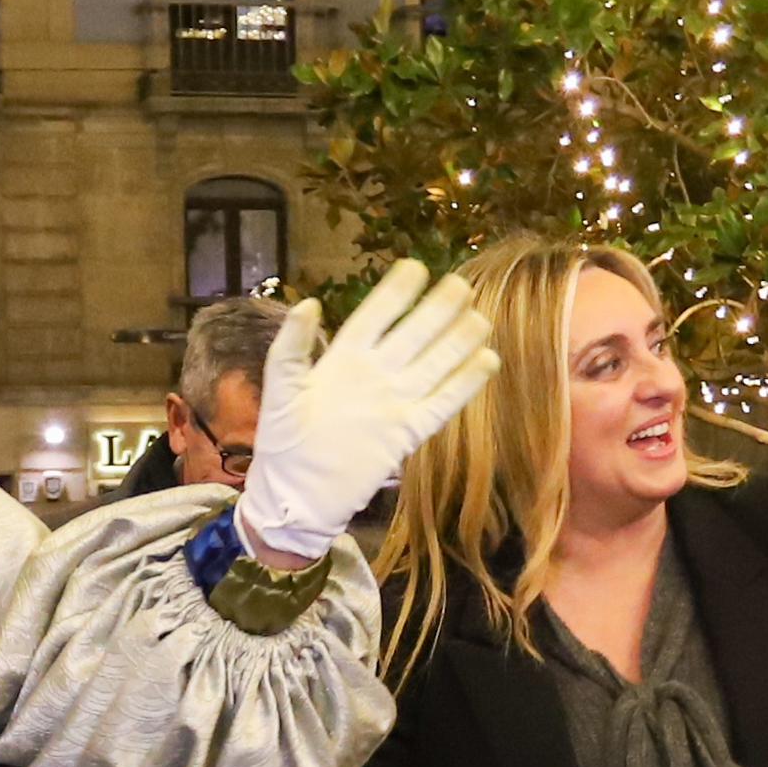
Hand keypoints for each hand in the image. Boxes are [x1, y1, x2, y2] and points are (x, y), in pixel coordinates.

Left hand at [232, 259, 500, 568]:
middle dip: (436, 310)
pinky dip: (464, 385)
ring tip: (480, 318)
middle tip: (461, 284)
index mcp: (342, 360)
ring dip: (457, 341)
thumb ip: (291, 348)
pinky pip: (442, 404)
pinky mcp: (408, 433)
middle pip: (412, 335)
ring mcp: (394, 403)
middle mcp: (374, 375)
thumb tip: (307, 303)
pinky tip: (486, 362)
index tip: (415, 267)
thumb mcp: (281, 392)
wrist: (297, 499)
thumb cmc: (282, 445)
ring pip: (433, 365)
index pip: (374, 317)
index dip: (395, 293)